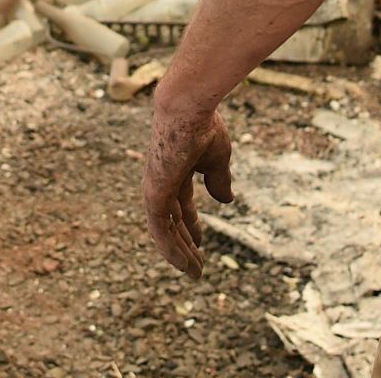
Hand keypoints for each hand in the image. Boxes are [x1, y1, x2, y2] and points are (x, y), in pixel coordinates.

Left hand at [144, 98, 234, 276]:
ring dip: (180, 253)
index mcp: (175, 170)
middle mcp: (161, 182)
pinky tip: (186, 265)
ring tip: (194, 273)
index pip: (180, 204)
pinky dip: (172, 250)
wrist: (188, 108)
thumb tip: (226, 200)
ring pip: (165, 231)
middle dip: (184, 243)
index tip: (199, 242)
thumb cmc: (204, 127)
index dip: (191, 224)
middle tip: (195, 265)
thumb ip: (218, 180)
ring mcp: (155, 189)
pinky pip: (160, 231)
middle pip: (171, 221)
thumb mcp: (217, 159)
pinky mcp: (154, 195)